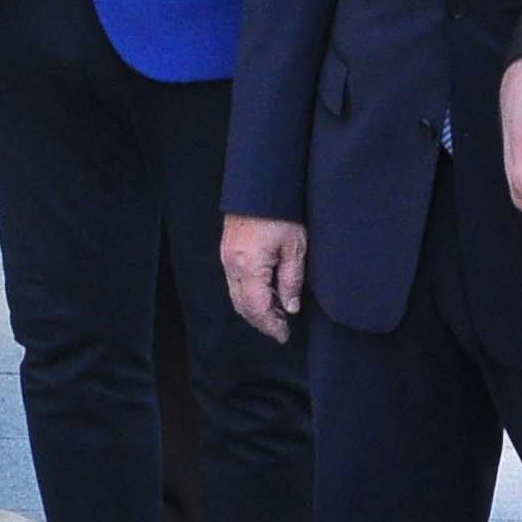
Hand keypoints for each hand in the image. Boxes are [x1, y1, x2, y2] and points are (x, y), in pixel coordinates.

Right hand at [221, 215, 306, 343]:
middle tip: (281, 329)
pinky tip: (264, 294)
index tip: (284, 336)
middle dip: (262, 322)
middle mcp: (232, 267)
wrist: (259, 185)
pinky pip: (234, 283)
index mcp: (249, 268)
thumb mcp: (294, 248)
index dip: (271, 326)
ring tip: (276, 313)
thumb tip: (290, 307)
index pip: (257, 309)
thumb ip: (291, 281)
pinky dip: (248, 296)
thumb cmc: (280, 214)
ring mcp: (226, 259)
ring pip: (236, 296)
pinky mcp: (226, 252)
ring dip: (254, 310)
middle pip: (243, 306)